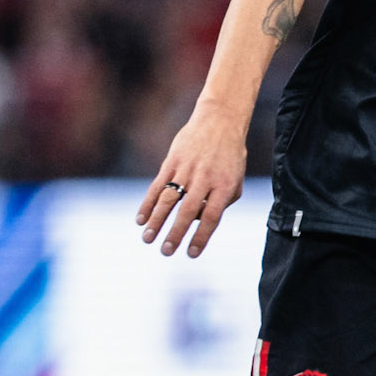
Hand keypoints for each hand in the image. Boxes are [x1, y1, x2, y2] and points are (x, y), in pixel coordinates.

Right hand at [137, 104, 248, 257]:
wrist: (219, 121)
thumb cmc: (230, 156)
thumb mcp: (235, 179)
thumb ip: (221, 203)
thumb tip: (197, 222)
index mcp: (224, 185)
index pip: (211, 217)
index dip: (201, 237)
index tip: (191, 254)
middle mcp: (205, 179)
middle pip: (188, 211)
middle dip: (175, 233)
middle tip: (166, 252)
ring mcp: (186, 169)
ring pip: (169, 199)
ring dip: (156, 220)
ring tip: (147, 239)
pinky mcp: (172, 161)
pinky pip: (157, 185)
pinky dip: (148, 203)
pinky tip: (140, 219)